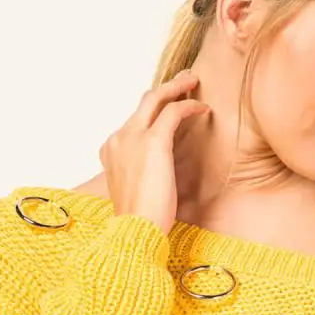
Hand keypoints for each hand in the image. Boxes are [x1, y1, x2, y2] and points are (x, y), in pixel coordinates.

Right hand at [98, 68, 209, 231]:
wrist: (134, 232)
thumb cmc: (139, 221)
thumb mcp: (136, 191)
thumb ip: (142, 174)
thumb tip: (158, 174)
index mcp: (111, 150)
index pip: (134, 121)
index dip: (153, 112)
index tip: (169, 107)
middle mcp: (119, 139)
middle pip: (143, 102)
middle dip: (165, 88)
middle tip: (184, 82)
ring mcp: (133, 138)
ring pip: (156, 98)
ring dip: (176, 88)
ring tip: (194, 84)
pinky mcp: (153, 142)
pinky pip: (173, 112)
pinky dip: (188, 106)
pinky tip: (203, 109)